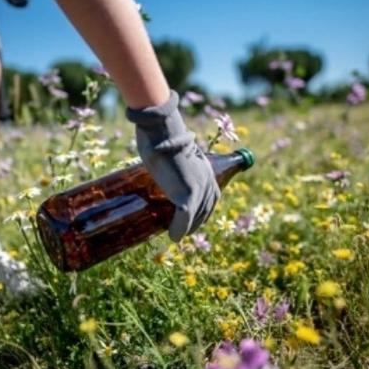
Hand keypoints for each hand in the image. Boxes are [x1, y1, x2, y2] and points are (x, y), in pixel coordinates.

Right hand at [126, 93, 219, 240]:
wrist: (160, 132)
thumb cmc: (160, 135)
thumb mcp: (172, 151)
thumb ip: (171, 160)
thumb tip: (157, 159)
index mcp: (206, 168)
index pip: (211, 196)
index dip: (202, 210)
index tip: (192, 217)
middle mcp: (207, 180)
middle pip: (205, 209)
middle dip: (196, 222)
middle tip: (182, 230)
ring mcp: (199, 189)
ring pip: (195, 216)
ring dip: (187, 228)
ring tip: (176, 235)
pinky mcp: (187, 196)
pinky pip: (184, 220)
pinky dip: (179, 230)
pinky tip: (173, 236)